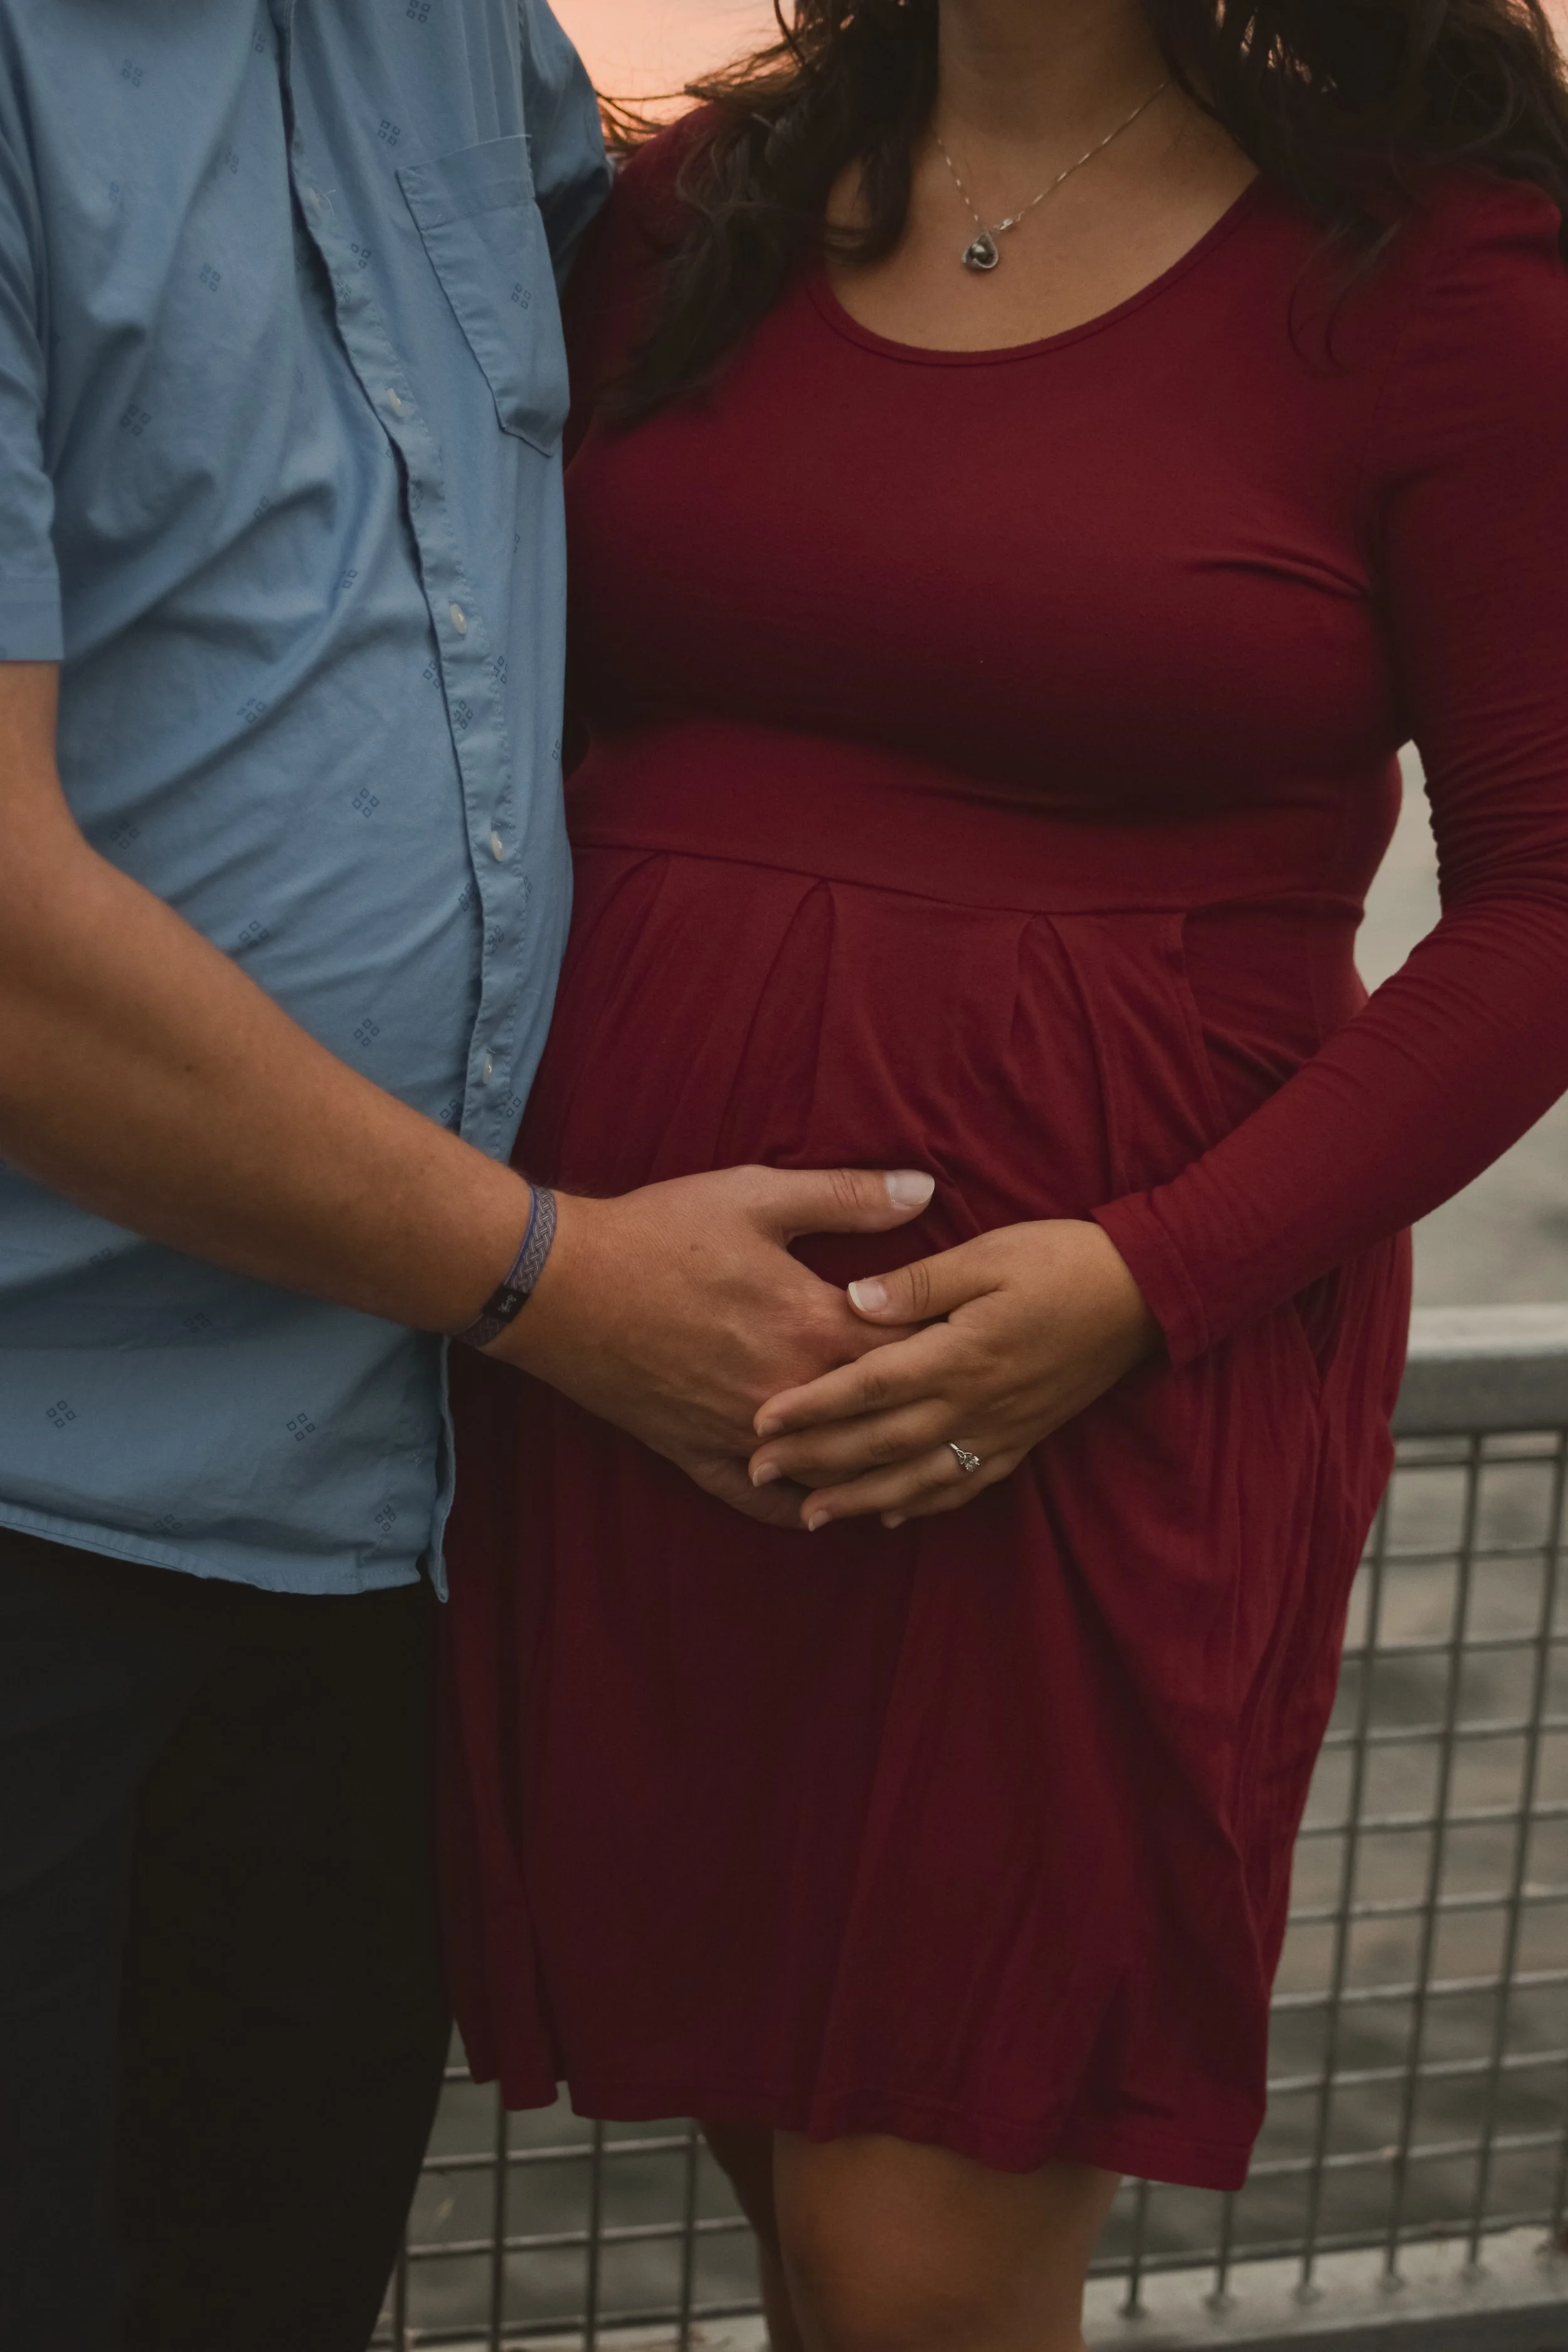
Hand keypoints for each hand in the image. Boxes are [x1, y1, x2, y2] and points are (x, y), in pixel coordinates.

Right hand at [490, 1164, 932, 1527]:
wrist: (558, 1285)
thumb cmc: (659, 1232)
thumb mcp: (757, 1196)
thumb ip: (847, 1198)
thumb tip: (925, 1191)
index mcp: (814, 1325)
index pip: (911, 1345)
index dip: (956, 1346)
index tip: (993, 1348)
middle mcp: (791, 1391)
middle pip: (882, 1418)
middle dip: (930, 1417)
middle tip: (976, 1417)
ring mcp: (745, 1432)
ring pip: (832, 1471)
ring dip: (877, 1475)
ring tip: (919, 1477)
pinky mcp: (698, 1455)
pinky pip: (760, 1502)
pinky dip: (799, 1510)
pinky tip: (824, 1513)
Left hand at [747, 1219, 1159, 1529]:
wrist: (1146, 1293)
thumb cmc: (1063, 1261)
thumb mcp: (988, 1254)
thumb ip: (919, 1284)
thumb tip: (853, 1301)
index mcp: (961, 1353)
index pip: (869, 1386)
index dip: (812, 1406)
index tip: (760, 1421)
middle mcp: (977, 1401)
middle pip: (881, 1442)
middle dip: (816, 1461)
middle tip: (760, 1472)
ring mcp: (1002, 1427)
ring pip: (918, 1477)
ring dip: (859, 1498)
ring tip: (809, 1515)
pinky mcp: (1024, 1437)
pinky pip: (966, 1483)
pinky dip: (924, 1504)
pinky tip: (891, 1514)